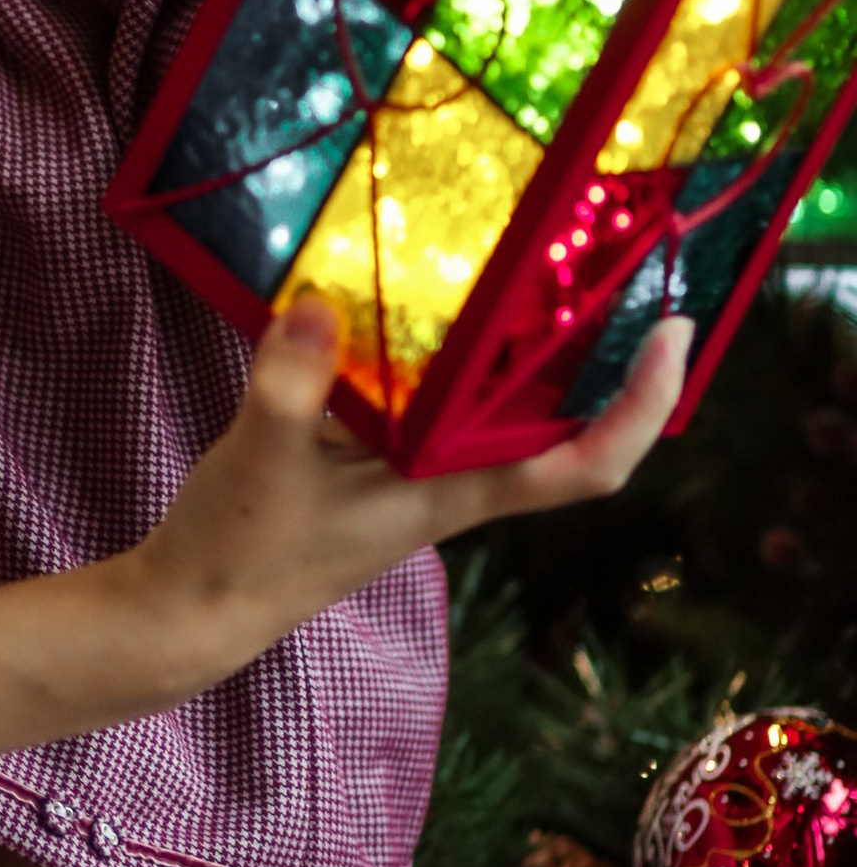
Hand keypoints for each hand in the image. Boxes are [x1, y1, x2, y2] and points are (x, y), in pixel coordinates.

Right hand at [115, 294, 691, 703]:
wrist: (196, 608)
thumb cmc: (242, 553)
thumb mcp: (264, 459)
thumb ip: (293, 383)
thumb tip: (320, 302)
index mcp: (453, 492)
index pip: (584, 465)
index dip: (642, 407)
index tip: (670, 335)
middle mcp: (452, 480)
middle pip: (561, 422)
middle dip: (601, 349)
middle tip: (614, 259)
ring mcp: (416, 469)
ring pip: (500, 404)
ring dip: (530, 343)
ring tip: (543, 257)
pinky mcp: (374, 454)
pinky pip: (437, 394)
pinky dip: (448, 345)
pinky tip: (422, 294)